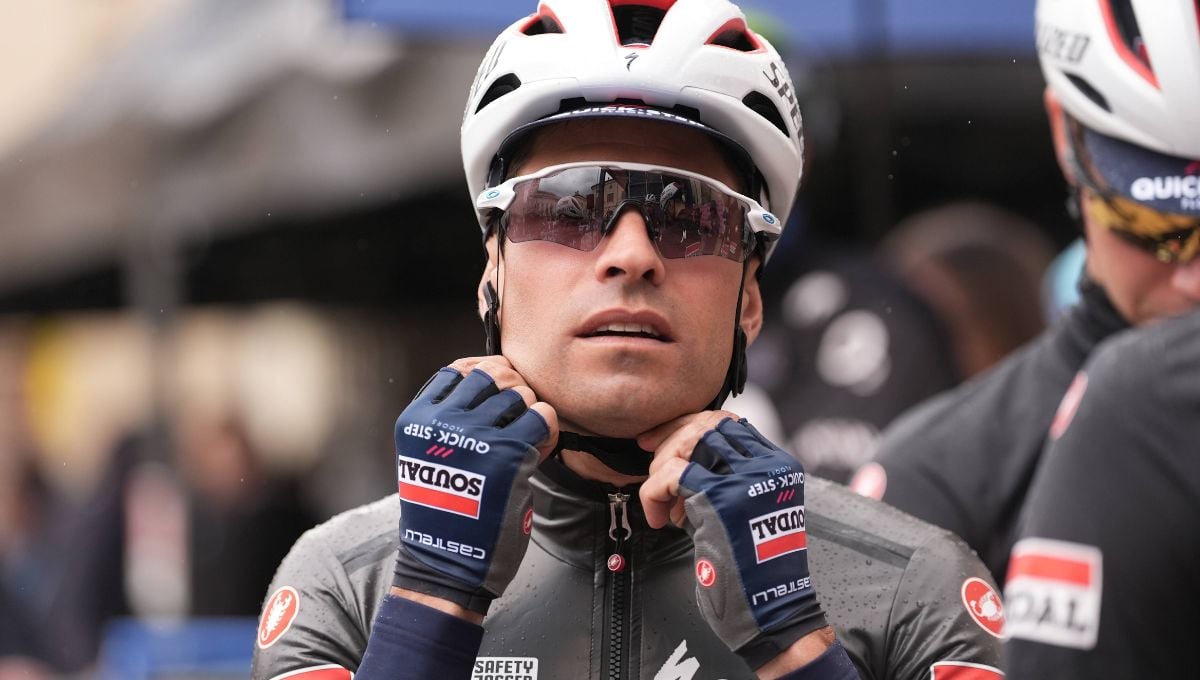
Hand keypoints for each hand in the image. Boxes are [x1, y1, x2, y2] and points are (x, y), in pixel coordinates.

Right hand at [392, 357, 557, 615]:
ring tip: (522, 442)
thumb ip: (447, 417)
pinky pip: (542, 416)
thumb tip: (494, 376)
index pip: (458, 371)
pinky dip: (546, 430)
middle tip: (510, 424)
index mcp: (416, 420)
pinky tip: (538, 451)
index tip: (489, 406)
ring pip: (519, 394)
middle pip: (492, 374)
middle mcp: (443, 423)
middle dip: (507, 393)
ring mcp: (477, 437)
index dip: (481, 382)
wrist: (448, 562)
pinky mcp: (511, 455)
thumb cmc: (443, 512)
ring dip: (527, 413)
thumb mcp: (426, 456)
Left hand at [640, 414, 828, 670]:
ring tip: (662, 500)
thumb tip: (680, 455)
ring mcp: (745, 482)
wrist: (771, 613)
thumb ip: (724, 479)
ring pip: (687, 443)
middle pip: (706, 424)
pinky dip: (654, 494)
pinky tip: (660, 519)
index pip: (728, 422)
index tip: (661, 441)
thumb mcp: (748, 511)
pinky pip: (671, 476)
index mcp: (778, 465)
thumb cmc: (754, 572)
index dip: (689, 426)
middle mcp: (766, 467)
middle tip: (648, 453)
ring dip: (662, 468)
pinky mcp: (719, 503)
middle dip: (669, 438)